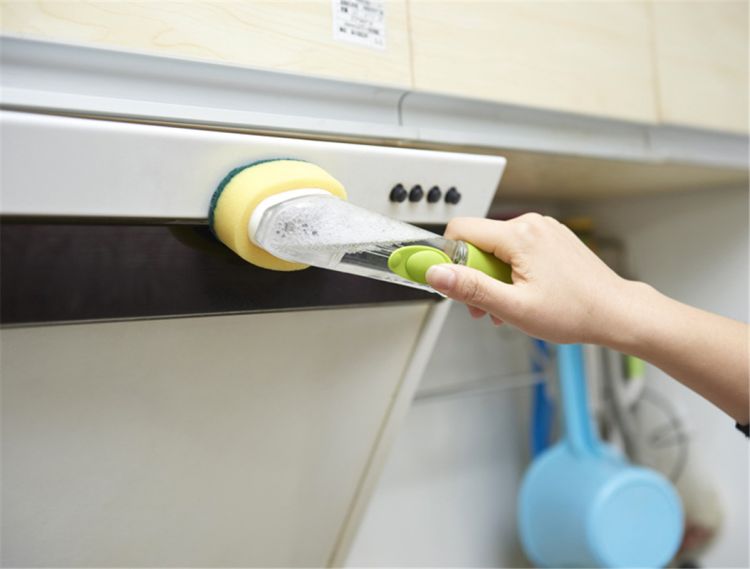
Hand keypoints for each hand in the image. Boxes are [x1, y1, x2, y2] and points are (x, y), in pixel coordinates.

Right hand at [426, 213, 633, 344]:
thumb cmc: (575, 312)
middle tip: (484, 307)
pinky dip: (510, 273)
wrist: (616, 313)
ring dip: (492, 278)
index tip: (446, 281)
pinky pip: (516, 251)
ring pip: (496, 248)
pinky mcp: (551, 239)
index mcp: (519, 235)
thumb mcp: (513, 308)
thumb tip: (435, 273)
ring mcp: (543, 230)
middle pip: (478, 241)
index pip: (461, 230)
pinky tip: (521, 296)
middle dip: (473, 275)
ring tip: (506, 308)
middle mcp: (531, 224)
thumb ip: (470, 288)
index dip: (447, 258)